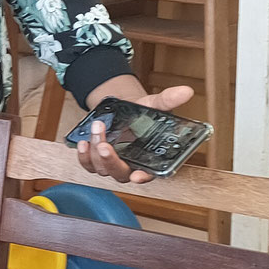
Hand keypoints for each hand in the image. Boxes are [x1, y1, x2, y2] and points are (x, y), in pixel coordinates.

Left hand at [74, 76, 196, 184]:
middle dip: (111, 161)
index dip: (143, 177)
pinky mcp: (96, 159)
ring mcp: (112, 164)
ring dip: (95, 152)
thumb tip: (185, 91)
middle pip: (120, 174)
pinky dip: (84, 156)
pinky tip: (83, 142)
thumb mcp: (154, 105)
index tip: (137, 176)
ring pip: (102, 168)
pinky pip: (88, 165)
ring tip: (96, 128)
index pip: (149, 174)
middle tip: (105, 145)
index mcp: (149, 159)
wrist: (124, 110)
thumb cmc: (142, 113)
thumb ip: (168, 101)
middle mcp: (130, 165)